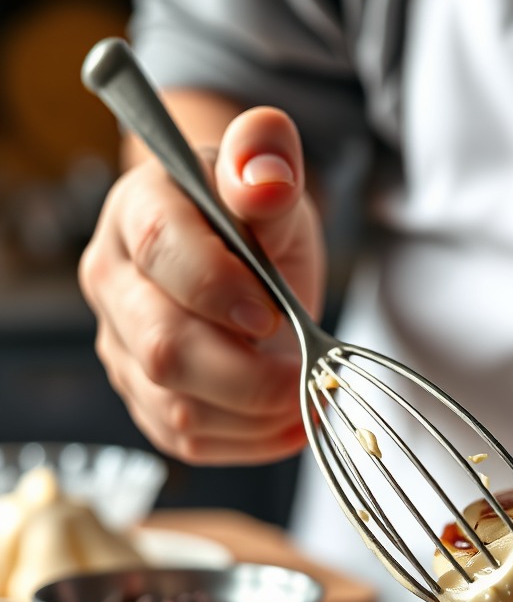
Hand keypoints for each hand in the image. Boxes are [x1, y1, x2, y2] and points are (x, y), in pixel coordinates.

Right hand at [79, 105, 325, 464]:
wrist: (242, 253)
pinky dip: (250, 442)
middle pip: (164, 350)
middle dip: (249, 376)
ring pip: (176, 408)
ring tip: (307, 397)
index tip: (275, 313)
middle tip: (307, 374)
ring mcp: (122, 345)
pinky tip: (289, 424)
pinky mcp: (144, 395)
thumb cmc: (252, 216)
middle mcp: (115, 282)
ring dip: (256, 417)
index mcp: (139, 212)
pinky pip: (188, 440)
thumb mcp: (271, 178)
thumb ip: (266, 159)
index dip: (219, 290)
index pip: (161, 251)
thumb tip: (264, 174)